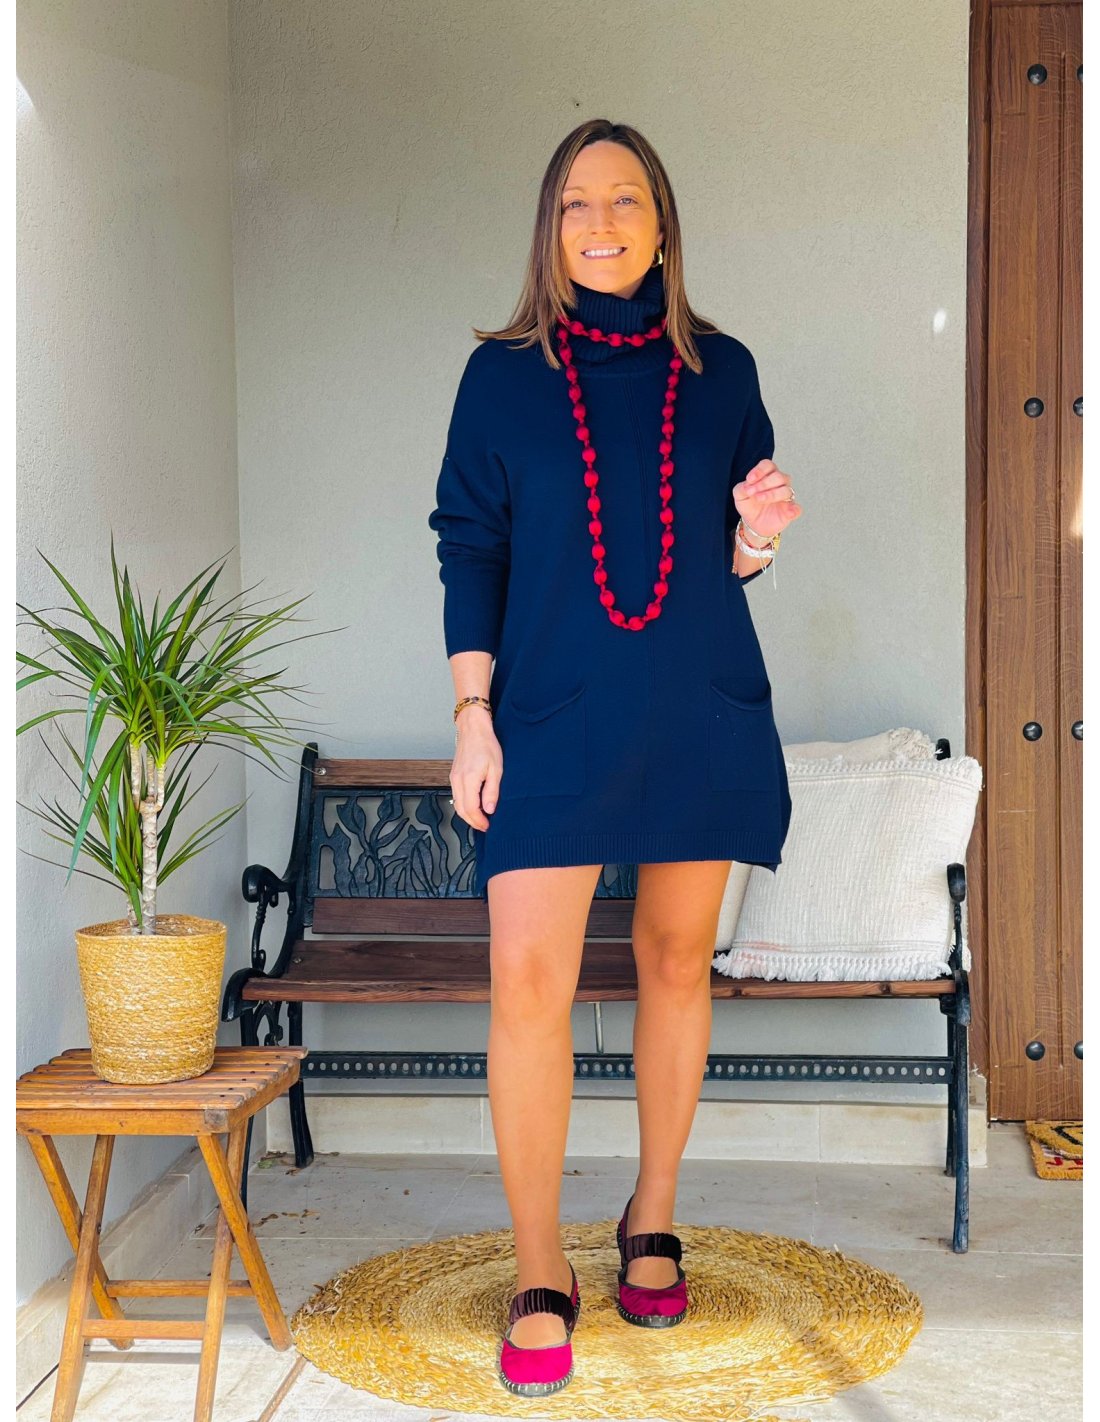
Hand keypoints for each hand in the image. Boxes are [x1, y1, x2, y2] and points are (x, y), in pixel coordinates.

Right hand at [450, 709, 502, 830]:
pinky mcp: (453, 775)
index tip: (487, 826)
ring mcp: (453, 778)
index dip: (479, 821)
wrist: (473, 729)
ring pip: (456, 804)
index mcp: (469, 779)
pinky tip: (473, 806)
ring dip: (467, 815)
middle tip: (484, 826)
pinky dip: (463, 805)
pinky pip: (456, 796)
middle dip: (472, 821)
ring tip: (480, 819)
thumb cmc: (486, 745)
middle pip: (461, 810)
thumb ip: (492, 791)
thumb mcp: (496, 769)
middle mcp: (458, 780)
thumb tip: (489, 809)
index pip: (471, 809)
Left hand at [732, 459, 802, 540]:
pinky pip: (797, 508)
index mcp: (767, 475)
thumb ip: (740, 488)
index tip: (750, 479)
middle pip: (778, 476)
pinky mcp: (790, 510)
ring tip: (759, 499)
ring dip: (772, 494)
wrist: (753, 523)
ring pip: (786, 490)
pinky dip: (794, 510)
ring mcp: (786, 496)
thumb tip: (747, 487)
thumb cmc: (749, 504)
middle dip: (763, 484)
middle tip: (752, 493)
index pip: (768, 465)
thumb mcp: (739, 496)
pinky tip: (789, 512)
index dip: (760, 470)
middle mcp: (780, 483)